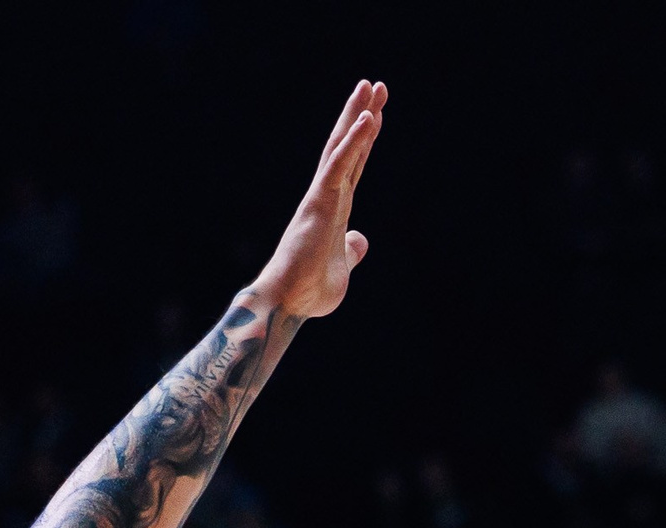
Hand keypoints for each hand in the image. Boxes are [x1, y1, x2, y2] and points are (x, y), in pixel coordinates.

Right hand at [252, 80, 385, 319]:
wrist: (288, 304)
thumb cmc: (309, 291)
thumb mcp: (343, 269)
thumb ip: (351, 251)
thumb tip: (360, 240)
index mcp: (335, 208)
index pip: (354, 165)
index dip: (366, 138)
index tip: (377, 112)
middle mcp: (327, 196)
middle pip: (348, 146)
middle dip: (362, 113)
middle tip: (375, 84)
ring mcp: (322, 196)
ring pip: (341, 147)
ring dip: (357, 115)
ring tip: (370, 87)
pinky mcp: (320, 203)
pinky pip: (340, 165)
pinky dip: (355, 141)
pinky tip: (368, 119)